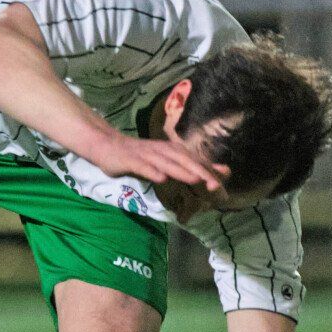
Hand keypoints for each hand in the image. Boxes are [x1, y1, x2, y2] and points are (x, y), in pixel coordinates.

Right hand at [81, 128, 230, 191]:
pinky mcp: (129, 160)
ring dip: (181, 171)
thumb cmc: (138, 156)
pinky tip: (161, 178)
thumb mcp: (163, 161)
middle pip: (183, 160)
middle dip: (200, 171)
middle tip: (216, 185)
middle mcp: (161, 150)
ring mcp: (145, 155)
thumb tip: (210, 174)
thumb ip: (185, 167)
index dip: (208, 169)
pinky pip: (142, 167)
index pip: (193, 160)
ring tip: (195, 180)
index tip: (225, 179)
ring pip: (165, 163)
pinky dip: (152, 171)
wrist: (106, 145)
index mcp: (170, 150)